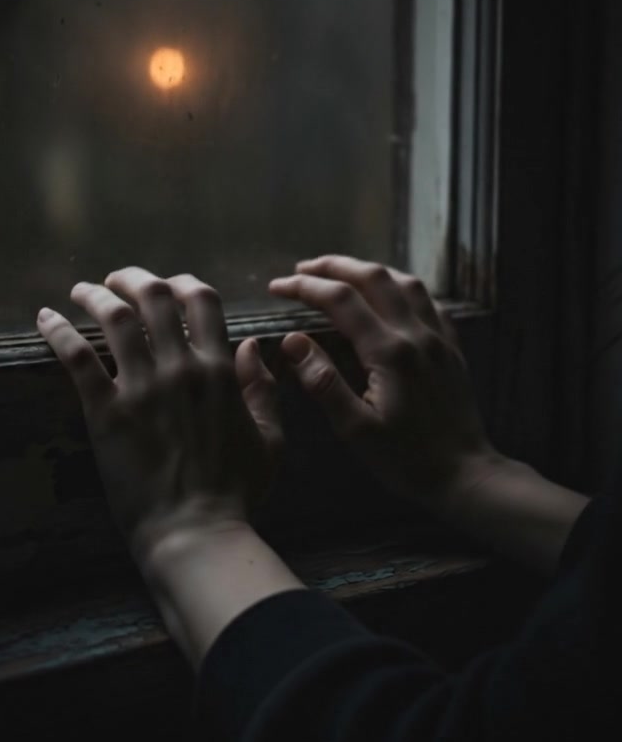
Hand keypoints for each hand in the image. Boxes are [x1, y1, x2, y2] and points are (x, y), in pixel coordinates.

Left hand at [37, 269, 281, 567]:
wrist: (195, 530)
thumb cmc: (237, 491)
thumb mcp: (270, 439)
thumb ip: (262, 388)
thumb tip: (253, 346)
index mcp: (220, 370)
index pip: (201, 301)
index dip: (183, 282)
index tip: (169, 283)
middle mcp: (179, 368)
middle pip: (153, 297)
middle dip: (133, 278)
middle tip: (117, 280)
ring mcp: (141, 388)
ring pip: (114, 318)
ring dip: (95, 295)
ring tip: (82, 290)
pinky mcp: (105, 411)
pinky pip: (77, 358)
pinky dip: (58, 331)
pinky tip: (45, 319)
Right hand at [269, 254, 500, 513]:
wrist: (465, 474)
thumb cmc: (406, 460)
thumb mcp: (355, 430)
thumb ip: (323, 382)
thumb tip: (292, 341)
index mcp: (389, 352)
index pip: (341, 301)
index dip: (305, 287)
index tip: (277, 287)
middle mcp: (416, 334)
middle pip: (373, 278)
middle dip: (334, 266)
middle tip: (302, 270)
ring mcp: (439, 338)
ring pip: (405, 282)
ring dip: (369, 270)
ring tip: (342, 274)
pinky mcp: (452, 348)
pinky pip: (428, 301)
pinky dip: (402, 287)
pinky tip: (390, 296)